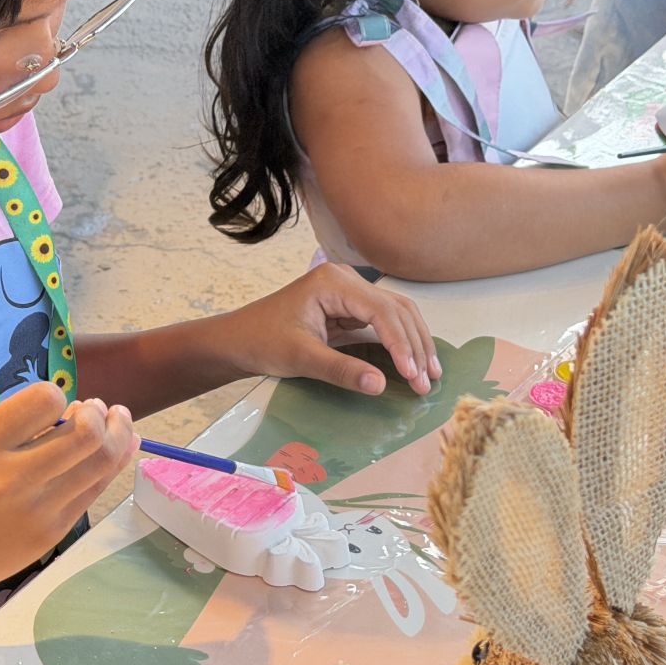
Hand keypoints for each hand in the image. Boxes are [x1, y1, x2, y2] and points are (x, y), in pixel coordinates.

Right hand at [0, 384, 136, 588]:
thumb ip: (14, 432)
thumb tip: (72, 414)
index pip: (45, 400)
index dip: (58, 395)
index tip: (55, 404)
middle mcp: (12, 477)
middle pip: (87, 434)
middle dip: (104, 414)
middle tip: (101, 408)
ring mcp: (37, 511)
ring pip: (101, 464)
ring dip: (118, 436)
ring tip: (118, 423)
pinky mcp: (50, 536)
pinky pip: (92, 493)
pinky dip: (110, 467)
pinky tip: (116, 453)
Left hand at [214, 264, 437, 395]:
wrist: (237, 340)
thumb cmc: (261, 342)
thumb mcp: (300, 358)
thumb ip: (341, 370)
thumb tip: (380, 385)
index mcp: (332, 282)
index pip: (381, 310)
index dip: (401, 344)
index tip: (413, 375)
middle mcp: (345, 279)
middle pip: (396, 309)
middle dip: (415, 345)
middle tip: (428, 381)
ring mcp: (349, 291)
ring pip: (396, 314)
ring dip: (414, 343)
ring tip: (429, 375)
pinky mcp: (349, 307)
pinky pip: (384, 322)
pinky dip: (400, 342)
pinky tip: (413, 363)